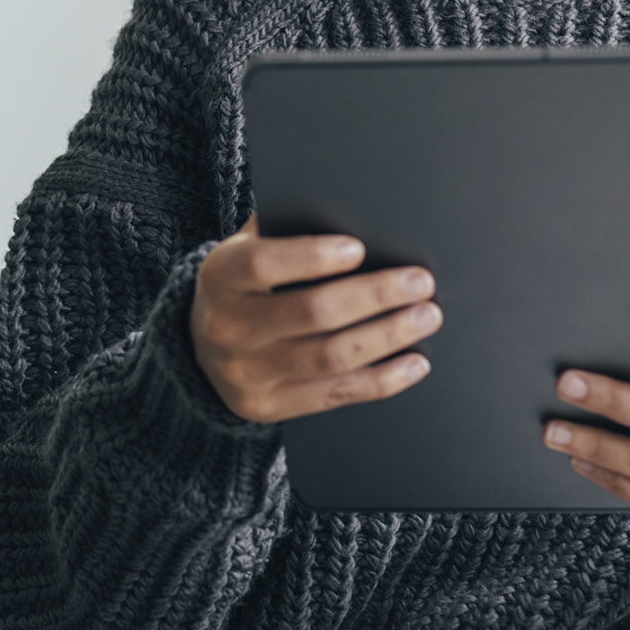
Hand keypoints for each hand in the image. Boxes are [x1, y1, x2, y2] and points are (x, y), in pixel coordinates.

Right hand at [190, 219, 440, 422]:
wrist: (203, 346)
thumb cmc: (247, 283)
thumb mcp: (250, 248)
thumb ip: (290, 232)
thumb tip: (361, 221)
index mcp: (220, 276)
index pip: (263, 265)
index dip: (312, 257)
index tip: (359, 248)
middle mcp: (226, 328)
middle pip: (311, 313)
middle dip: (375, 296)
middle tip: (420, 282)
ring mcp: (245, 374)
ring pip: (330, 357)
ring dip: (388, 336)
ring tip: (426, 317)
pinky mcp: (267, 407)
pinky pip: (335, 395)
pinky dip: (382, 380)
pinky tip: (413, 363)